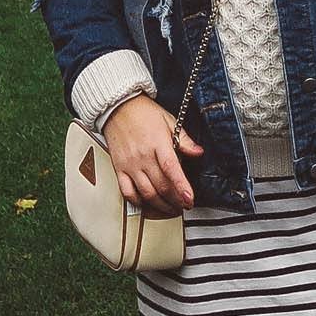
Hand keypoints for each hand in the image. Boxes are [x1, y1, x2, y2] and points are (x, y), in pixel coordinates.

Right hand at [104, 96, 204, 212]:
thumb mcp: (169, 120)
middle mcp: (143, 156)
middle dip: (176, 200)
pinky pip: (127, 192)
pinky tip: (148, 204)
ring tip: (171, 208)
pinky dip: (138, 202)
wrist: (118, 107)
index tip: (189, 199)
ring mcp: (130, 164)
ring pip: (146, 193)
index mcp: (158, 143)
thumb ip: (184, 140)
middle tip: (185, 205)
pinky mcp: (119, 169)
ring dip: (161, 205)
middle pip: (161, 186)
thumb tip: (198, 152)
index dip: (181, 187)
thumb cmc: (143, 113)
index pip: (171, 169)